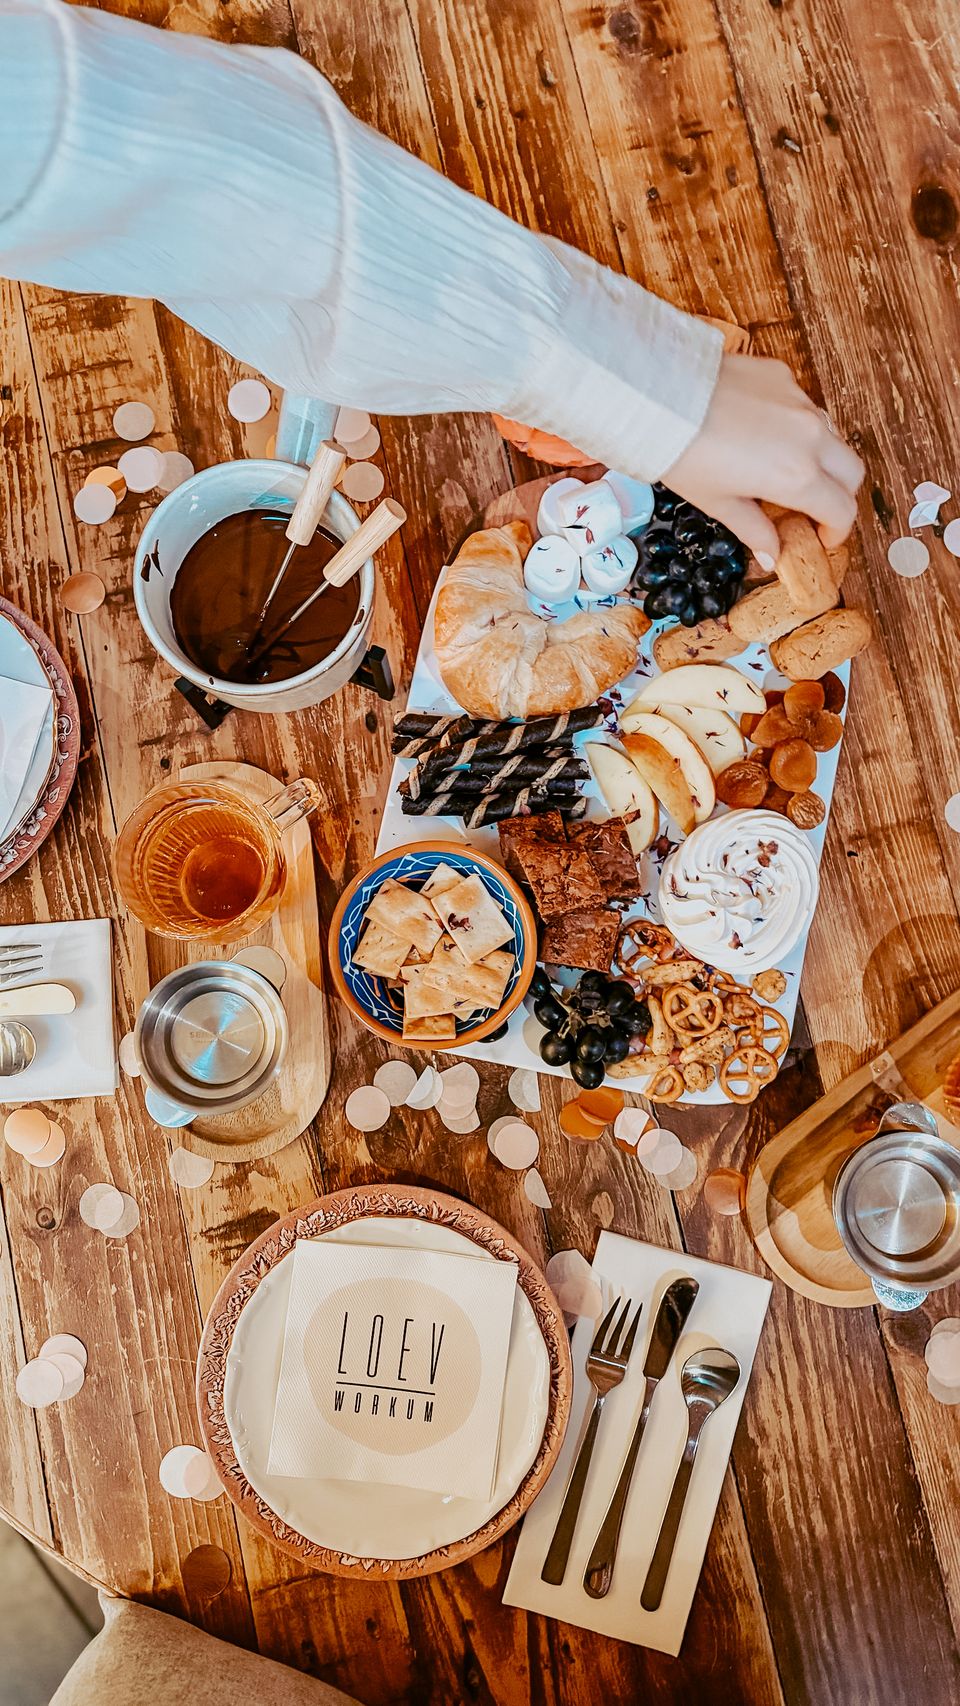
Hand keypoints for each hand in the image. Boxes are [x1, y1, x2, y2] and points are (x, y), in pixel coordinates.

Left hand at [664, 354, 863, 565]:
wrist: (658, 396)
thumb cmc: (683, 454)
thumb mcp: (718, 502)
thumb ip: (754, 530)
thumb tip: (772, 556)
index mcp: (797, 477)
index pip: (841, 510)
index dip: (836, 531)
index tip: (822, 537)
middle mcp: (810, 437)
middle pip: (851, 473)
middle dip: (839, 495)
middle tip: (812, 508)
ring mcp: (800, 402)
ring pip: (832, 437)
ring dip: (821, 459)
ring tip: (786, 471)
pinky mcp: (784, 377)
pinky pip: (805, 407)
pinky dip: (797, 427)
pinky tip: (764, 433)